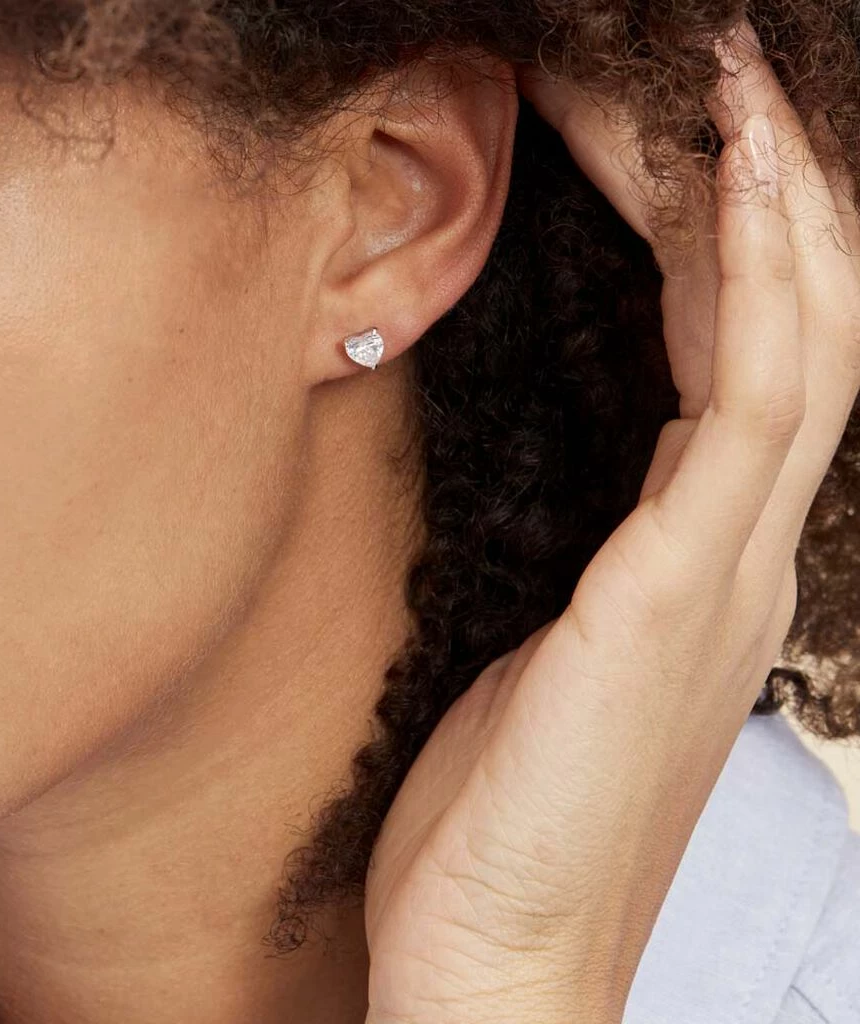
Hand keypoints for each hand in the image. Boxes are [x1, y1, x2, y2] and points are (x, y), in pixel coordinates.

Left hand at [363, 19, 859, 1023]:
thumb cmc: (509, 819)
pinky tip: (734, 203)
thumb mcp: (548, 666)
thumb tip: (603, 518)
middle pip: (797, 339)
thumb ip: (596, 579)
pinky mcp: (669, 596)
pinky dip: (752, 293)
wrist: (501, 949)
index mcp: (698, 572)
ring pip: (794, 350)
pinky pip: (744, 406)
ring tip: (752, 101)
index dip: (741, 257)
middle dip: (779, 204)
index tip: (705, 154)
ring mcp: (718, 575)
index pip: (750, 376)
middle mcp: (733, 561)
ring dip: (778, 217)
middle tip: (748, 83)